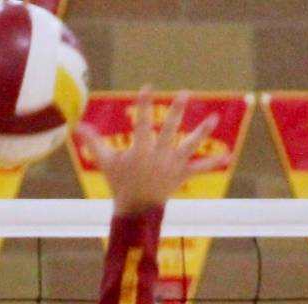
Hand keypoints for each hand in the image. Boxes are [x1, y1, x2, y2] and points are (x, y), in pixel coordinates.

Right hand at [79, 86, 229, 215]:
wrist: (136, 212)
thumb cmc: (119, 185)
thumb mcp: (105, 163)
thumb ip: (93, 143)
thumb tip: (77, 126)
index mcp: (140, 151)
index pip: (142, 124)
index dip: (145, 105)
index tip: (149, 87)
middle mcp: (159, 157)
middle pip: (169, 130)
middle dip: (176, 112)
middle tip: (185, 93)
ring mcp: (172, 166)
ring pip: (189, 146)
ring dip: (202, 132)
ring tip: (214, 117)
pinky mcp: (182, 175)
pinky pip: (201, 168)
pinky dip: (215, 162)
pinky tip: (229, 155)